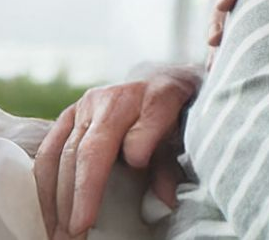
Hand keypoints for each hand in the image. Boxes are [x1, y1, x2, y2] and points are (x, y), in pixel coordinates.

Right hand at [33, 67, 200, 237]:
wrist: (162, 81)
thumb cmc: (177, 111)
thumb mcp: (187, 133)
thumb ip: (171, 165)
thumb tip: (165, 199)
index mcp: (156, 97)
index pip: (138, 135)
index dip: (131, 159)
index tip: (110, 197)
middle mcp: (115, 97)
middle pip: (91, 149)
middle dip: (80, 195)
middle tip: (75, 232)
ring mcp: (88, 104)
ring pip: (64, 152)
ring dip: (56, 196)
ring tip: (58, 230)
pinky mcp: (69, 113)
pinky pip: (49, 149)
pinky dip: (44, 182)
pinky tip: (46, 208)